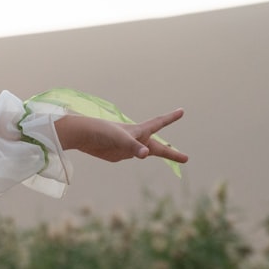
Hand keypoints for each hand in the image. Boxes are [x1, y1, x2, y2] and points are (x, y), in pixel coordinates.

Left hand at [56, 109, 187, 163]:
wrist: (82, 135)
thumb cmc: (101, 131)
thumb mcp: (120, 139)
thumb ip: (133, 146)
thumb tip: (145, 153)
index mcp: (138, 131)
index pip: (159, 123)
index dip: (170, 117)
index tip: (181, 110)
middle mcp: (135, 139)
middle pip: (158, 146)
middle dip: (171, 152)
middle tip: (186, 158)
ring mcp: (128, 147)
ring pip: (147, 152)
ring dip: (159, 153)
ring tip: (171, 157)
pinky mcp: (119, 154)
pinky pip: (132, 155)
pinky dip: (139, 155)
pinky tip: (138, 155)